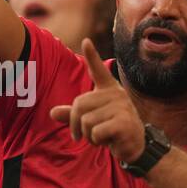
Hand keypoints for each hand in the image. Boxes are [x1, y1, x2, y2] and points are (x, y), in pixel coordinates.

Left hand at [49, 39, 145, 161]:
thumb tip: (52, 112)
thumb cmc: (110, 130)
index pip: (98, 70)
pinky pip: (96, 132)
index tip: (86, 41)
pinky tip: (110, 140)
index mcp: (108, 90)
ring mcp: (122, 107)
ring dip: (89, 136)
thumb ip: (72, 115)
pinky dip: (97, 141)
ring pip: (86, 122)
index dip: (92, 55)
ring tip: (102, 136)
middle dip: (77, 125)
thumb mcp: (90, 121)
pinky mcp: (124, 122)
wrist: (134, 146)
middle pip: (78, 105)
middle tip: (89, 134)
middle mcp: (115, 94)